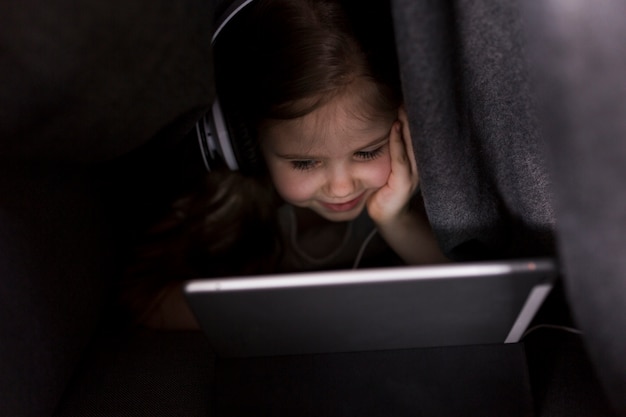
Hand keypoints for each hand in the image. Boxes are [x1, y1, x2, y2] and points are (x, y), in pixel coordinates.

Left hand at [367, 106, 418, 225]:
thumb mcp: (387, 163)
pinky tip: (396, 128)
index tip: (407, 95)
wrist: (386, 216)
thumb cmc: (384, 188)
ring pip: (413, 144)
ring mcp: (413, 175)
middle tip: (407, 94)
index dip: (413, 115)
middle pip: (418, 136)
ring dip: (408, 125)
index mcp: (415, 159)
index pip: (416, 133)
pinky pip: (401, 160)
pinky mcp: (403, 184)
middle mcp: (418, 165)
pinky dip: (398, 143)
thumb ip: (388, 145)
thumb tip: (380, 121)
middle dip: (414, 116)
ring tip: (403, 107)